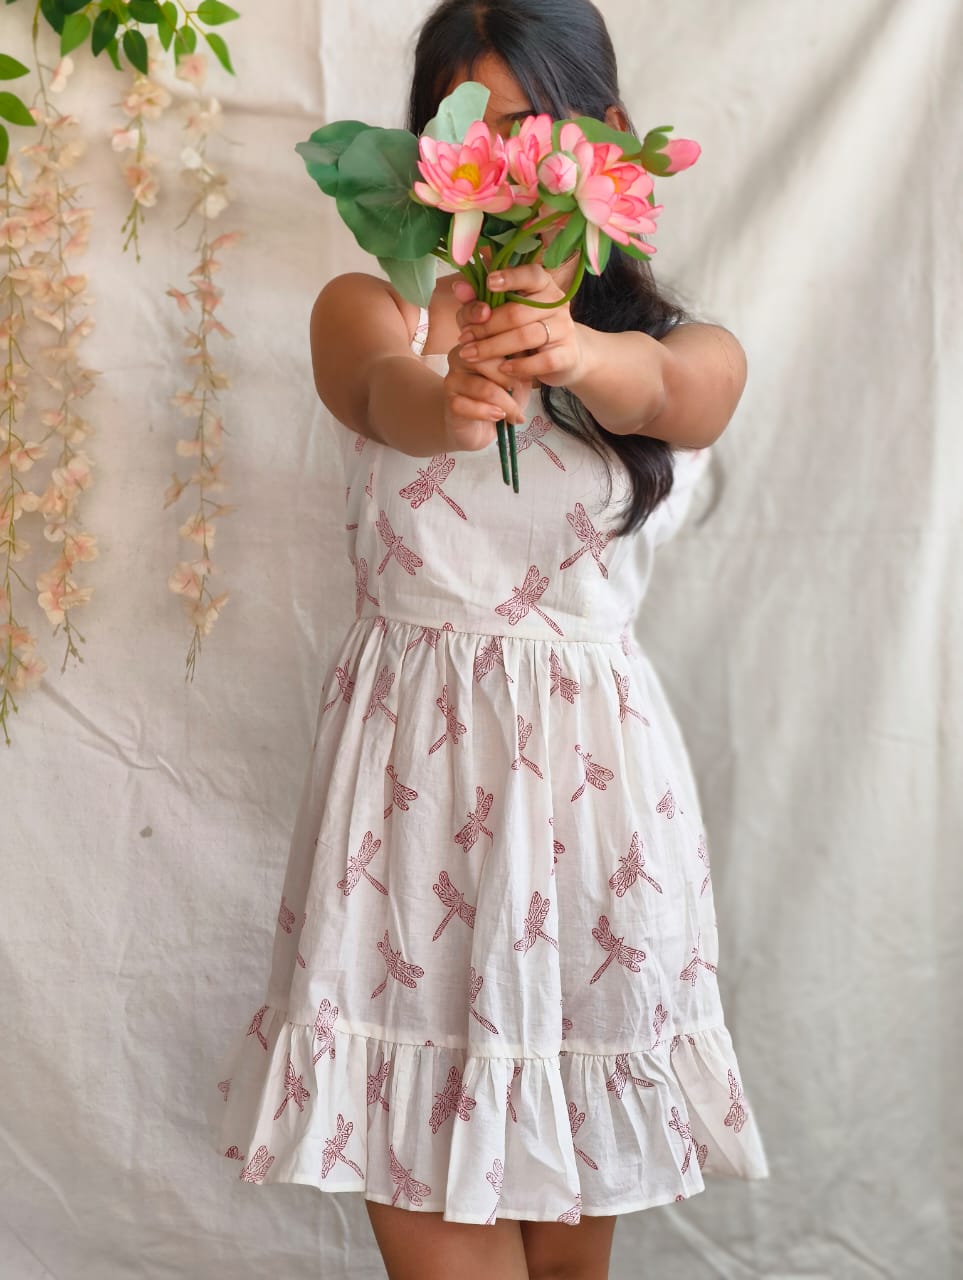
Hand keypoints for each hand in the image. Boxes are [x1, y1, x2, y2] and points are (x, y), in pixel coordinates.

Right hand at [441, 328, 532, 452]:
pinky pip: (472, 406)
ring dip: (506, 403)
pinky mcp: (451, 401)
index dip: (487, 323)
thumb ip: (522, 354)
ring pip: (484, 388)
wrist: (484, 426)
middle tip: (521, 391)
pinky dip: (490, 414)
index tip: (499, 319)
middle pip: (488, 360)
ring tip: (516, 412)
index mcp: (477, 341)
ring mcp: (453, 378)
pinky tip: (500, 417)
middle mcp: (460, 355)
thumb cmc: (504, 394)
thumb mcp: (519, 371)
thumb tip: (533, 342)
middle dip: (511, 379)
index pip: (485, 330)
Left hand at [453, 264, 585, 388]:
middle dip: (486, 326)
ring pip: (526, 336)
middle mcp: (556, 303)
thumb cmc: (524, 329)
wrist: (561, 357)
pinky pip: (543, 361)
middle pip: (517, 312)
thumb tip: (459, 288)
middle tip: (463, 337)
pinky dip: (520, 366)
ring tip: (470, 355)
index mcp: (542, 285)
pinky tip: (502, 369)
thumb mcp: (501, 312)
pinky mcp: (568, 354)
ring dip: (493, 347)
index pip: (531, 274)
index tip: (489, 283)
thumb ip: (479, 300)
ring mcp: (564, 328)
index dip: (510, 278)